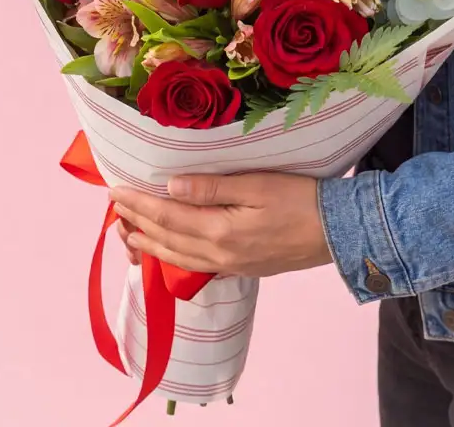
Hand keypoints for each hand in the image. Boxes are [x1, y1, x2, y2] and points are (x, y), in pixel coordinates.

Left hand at [111, 173, 331, 277]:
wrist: (338, 233)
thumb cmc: (301, 200)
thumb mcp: (257, 185)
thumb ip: (212, 188)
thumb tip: (171, 187)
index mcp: (221, 231)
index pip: (167, 216)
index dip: (138, 204)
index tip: (115, 191)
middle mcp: (219, 254)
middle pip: (166, 239)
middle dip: (137, 224)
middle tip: (114, 210)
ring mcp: (230, 265)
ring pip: (177, 257)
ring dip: (149, 245)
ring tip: (128, 235)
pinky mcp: (241, 268)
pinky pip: (194, 266)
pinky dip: (172, 257)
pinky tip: (168, 252)